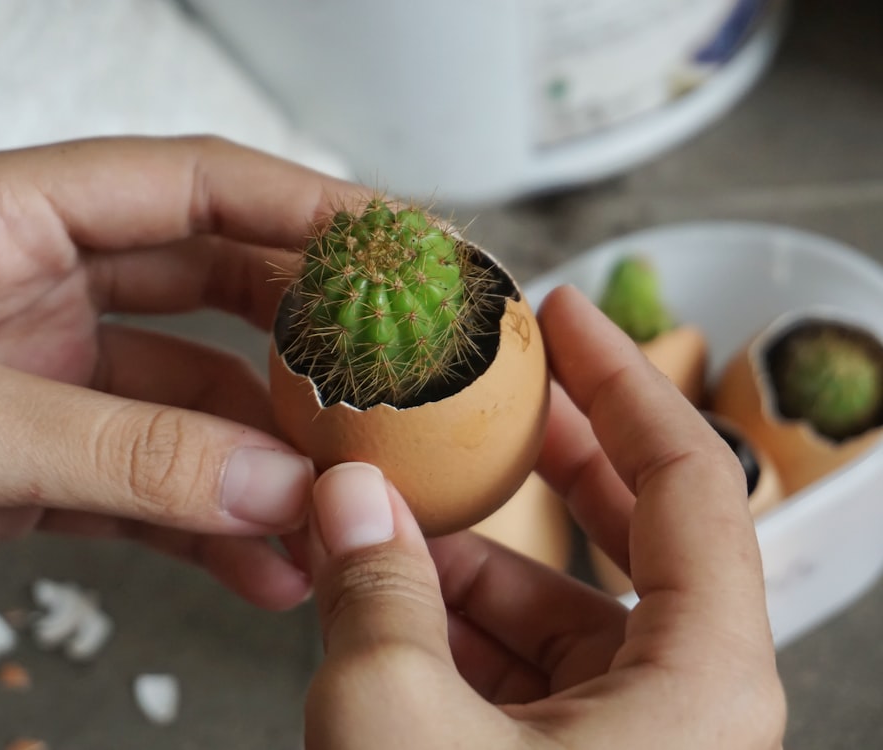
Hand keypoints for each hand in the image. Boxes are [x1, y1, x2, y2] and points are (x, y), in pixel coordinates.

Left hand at [0, 136, 358, 608]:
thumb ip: (120, 452)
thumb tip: (276, 485)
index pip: (186, 184)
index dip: (298, 208)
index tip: (389, 243)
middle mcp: (29, 287)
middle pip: (208, 288)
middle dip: (299, 338)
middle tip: (383, 372)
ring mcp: (40, 379)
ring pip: (189, 402)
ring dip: (261, 458)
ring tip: (330, 503)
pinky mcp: (38, 464)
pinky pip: (149, 484)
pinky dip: (208, 524)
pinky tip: (260, 563)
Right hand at [303, 286, 785, 747]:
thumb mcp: (398, 725)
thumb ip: (373, 593)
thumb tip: (347, 500)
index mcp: (701, 683)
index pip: (691, 479)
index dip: (622, 379)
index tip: (567, 318)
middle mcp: (685, 709)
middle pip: (629, 534)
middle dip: (546, 455)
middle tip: (494, 390)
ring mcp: (629, 743)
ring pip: (555, 608)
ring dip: (464, 558)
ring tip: (383, 516)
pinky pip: (521, 670)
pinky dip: (451, 629)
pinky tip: (382, 598)